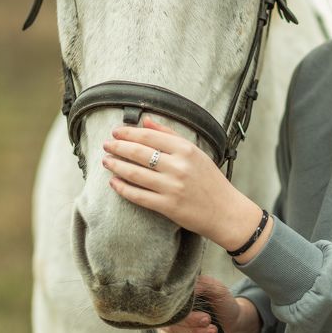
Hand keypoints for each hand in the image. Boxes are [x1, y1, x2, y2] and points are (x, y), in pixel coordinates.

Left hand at [102, 116, 263, 251]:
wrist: (225, 211)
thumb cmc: (210, 180)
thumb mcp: (196, 152)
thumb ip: (170, 134)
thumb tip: (146, 121)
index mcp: (186, 149)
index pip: (150, 136)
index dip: (129, 133)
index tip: (116, 132)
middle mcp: (178, 167)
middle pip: (139, 153)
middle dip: (118, 147)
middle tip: (106, 145)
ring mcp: (172, 187)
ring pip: (135, 174)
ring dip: (116, 166)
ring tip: (106, 161)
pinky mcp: (167, 206)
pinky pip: (138, 196)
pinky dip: (122, 188)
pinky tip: (114, 182)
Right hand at [158, 275, 262, 332]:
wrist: (233, 326)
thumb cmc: (225, 305)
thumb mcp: (218, 289)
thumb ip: (202, 284)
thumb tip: (185, 290)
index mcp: (182, 289)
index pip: (172, 298)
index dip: (188, 312)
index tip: (206, 318)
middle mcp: (173, 304)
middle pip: (170, 317)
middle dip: (192, 324)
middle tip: (209, 324)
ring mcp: (171, 320)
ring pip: (170, 330)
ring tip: (211, 332)